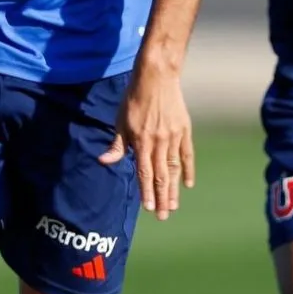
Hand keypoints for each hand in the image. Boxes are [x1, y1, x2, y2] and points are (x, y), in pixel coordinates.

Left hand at [99, 65, 194, 220]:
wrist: (156, 77)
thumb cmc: (134, 98)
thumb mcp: (120, 121)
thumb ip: (117, 145)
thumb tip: (104, 161)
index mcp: (141, 141)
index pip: (144, 173)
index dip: (147, 192)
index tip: (149, 209)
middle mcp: (159, 142)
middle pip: (161, 175)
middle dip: (162, 198)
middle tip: (164, 216)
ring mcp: (173, 137)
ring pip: (174, 169)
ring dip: (174, 189)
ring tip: (174, 206)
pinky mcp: (184, 130)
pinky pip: (187, 155)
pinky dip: (188, 170)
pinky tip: (188, 184)